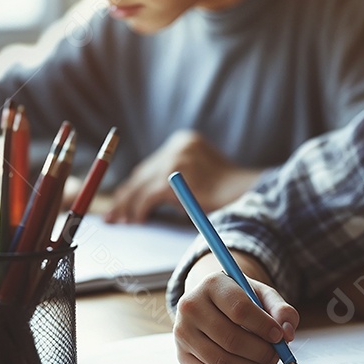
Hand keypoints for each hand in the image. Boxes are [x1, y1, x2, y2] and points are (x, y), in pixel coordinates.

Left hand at [105, 130, 262, 222]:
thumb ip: (173, 179)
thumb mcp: (197, 177)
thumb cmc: (226, 193)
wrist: (249, 194)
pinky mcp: (173, 177)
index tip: (120, 202)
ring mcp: (176, 159)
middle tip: (114, 216)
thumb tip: (138, 197)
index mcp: (184, 141)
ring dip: (129, 206)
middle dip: (126, 196)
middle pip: (142, 173)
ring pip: (141, 185)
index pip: (151, 165)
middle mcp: (178, 146)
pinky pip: (148, 196)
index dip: (133, 185)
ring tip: (123, 222)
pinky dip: (140, 210)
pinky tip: (139, 220)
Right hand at [173, 253, 299, 363]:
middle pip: (230, 338)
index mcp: (213, 283)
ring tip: (265, 361)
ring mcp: (182, 331)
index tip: (279, 336)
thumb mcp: (263, 295)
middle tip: (276, 355)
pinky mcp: (180, 353)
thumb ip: (281, 309)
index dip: (263, 326)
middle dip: (260, 351)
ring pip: (220, 359)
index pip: (240, 309)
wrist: (213, 303)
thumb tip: (287, 332)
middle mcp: (191, 306)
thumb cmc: (242, 299)